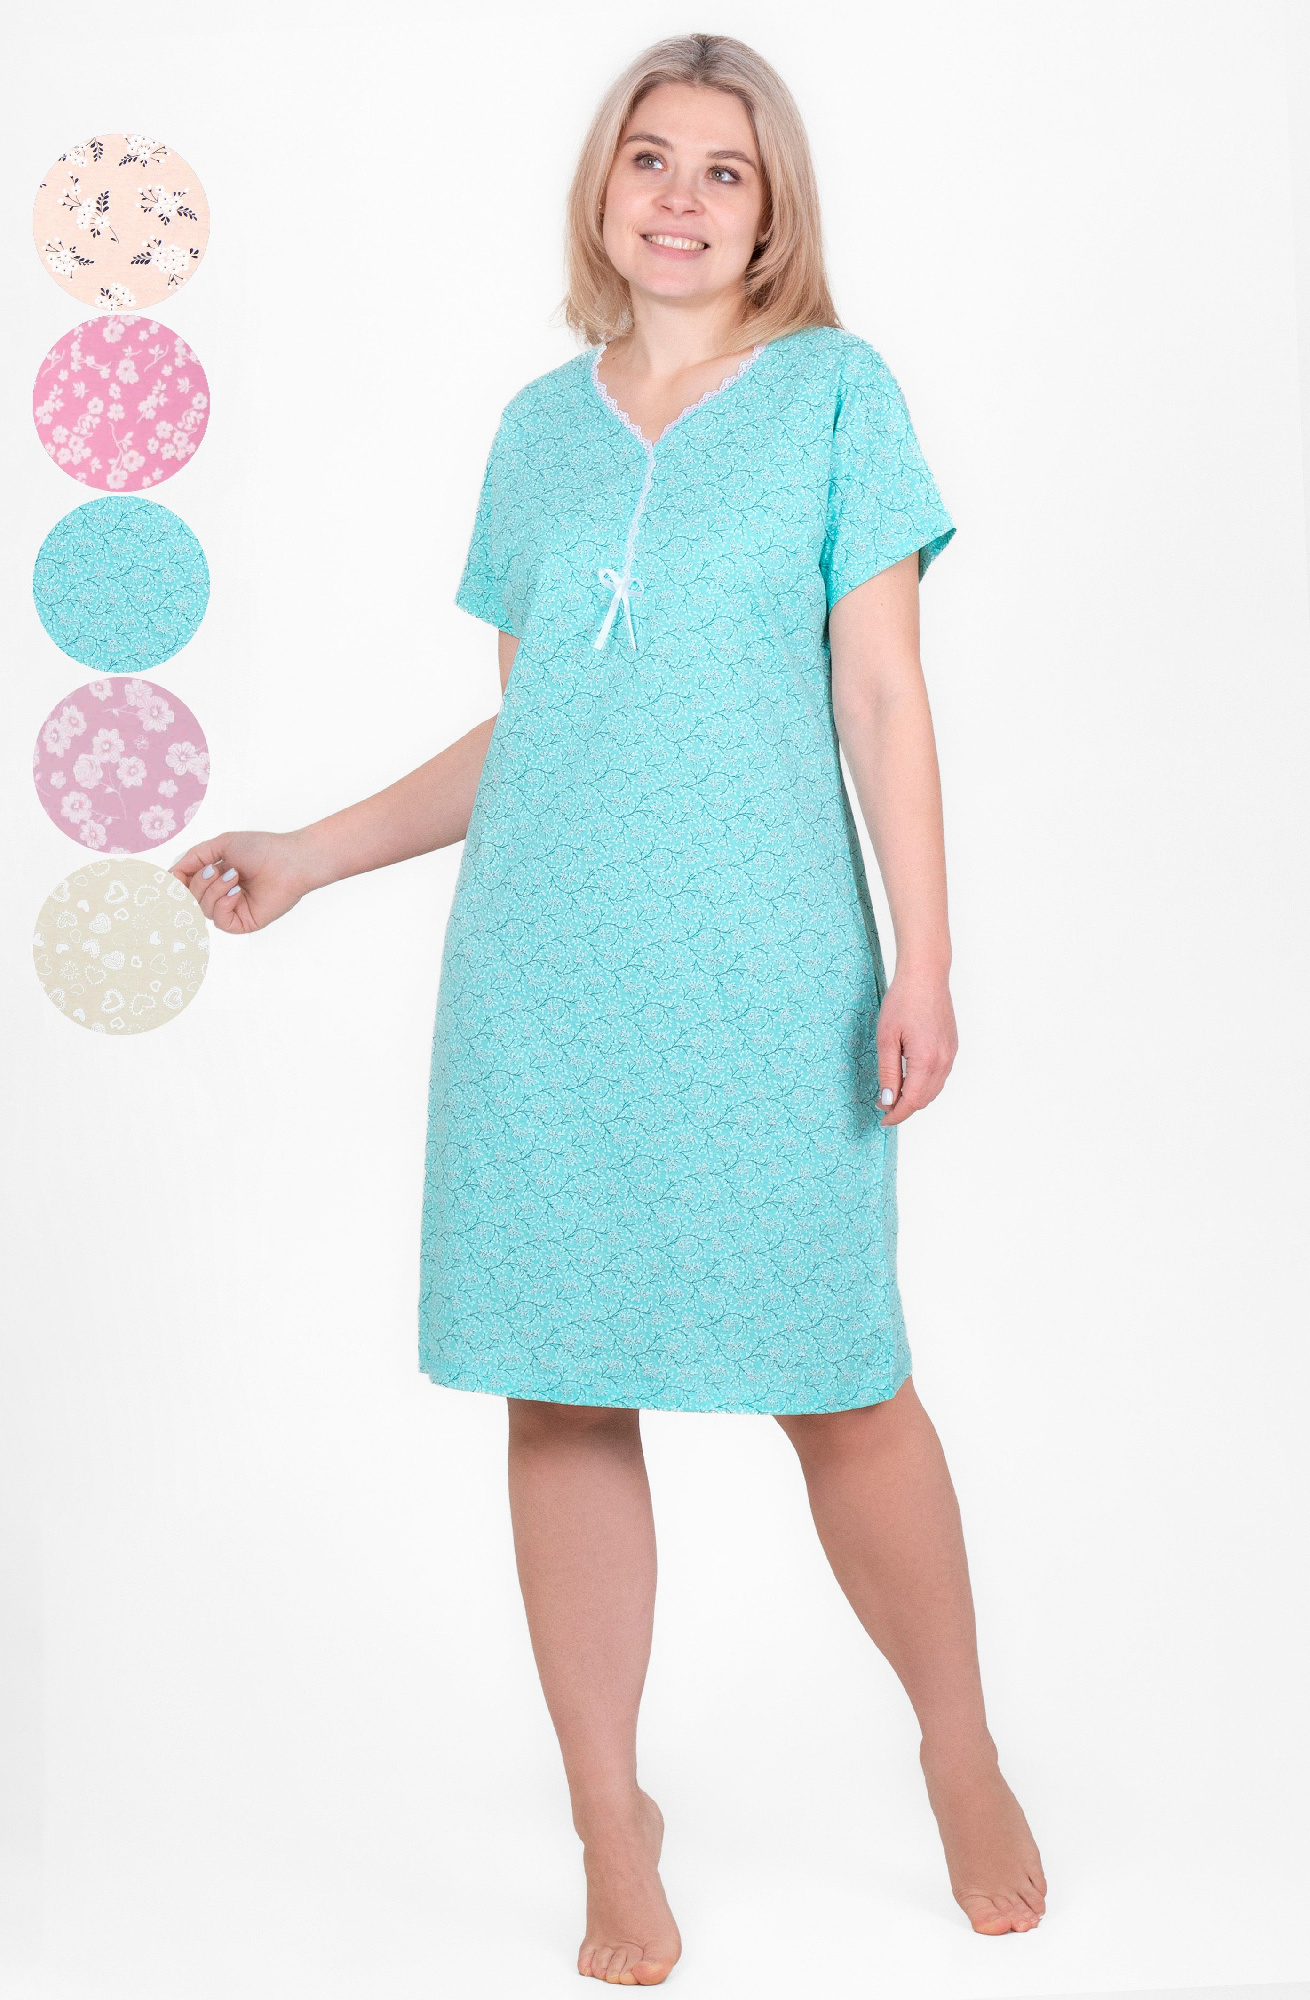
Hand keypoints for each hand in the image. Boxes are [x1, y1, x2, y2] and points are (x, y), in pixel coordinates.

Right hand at [170, 829, 313, 934]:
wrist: (289, 860)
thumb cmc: (261, 849)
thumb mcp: (219, 845)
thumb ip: (192, 858)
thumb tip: (170, 875)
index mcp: (214, 877)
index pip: (183, 886)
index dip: (174, 884)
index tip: (173, 877)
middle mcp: (220, 895)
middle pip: (189, 899)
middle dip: (198, 883)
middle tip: (216, 869)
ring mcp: (231, 910)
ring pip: (202, 909)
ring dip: (214, 890)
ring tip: (233, 875)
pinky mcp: (243, 923)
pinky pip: (219, 920)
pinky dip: (223, 903)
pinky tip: (237, 891)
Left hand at [875, 964, 957, 1125]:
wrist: (926, 976)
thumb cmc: (903, 1001)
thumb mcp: (886, 1038)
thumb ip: (888, 1072)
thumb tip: (888, 1100)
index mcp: (926, 1060)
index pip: (912, 1101)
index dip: (896, 1115)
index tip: (882, 1120)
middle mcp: (943, 1061)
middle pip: (925, 1099)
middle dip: (904, 1108)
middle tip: (883, 1106)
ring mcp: (951, 1054)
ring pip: (934, 1089)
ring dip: (915, 1097)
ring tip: (894, 1095)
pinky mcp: (952, 1047)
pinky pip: (940, 1076)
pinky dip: (925, 1085)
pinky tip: (910, 1079)